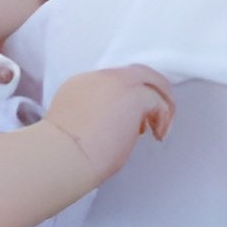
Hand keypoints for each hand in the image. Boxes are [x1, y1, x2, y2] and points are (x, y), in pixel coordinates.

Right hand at [44, 64, 174, 183]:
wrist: (63, 153)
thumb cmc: (66, 153)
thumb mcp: (75, 125)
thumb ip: (95, 117)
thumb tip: (114, 128)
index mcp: (81, 84)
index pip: (113, 82)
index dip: (126, 97)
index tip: (131, 120)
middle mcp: (100, 78)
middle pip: (135, 73)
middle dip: (149, 91)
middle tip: (155, 115)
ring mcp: (117, 83)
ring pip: (150, 80)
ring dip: (160, 102)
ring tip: (161, 126)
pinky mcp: (134, 96)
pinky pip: (158, 100)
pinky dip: (163, 117)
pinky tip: (158, 134)